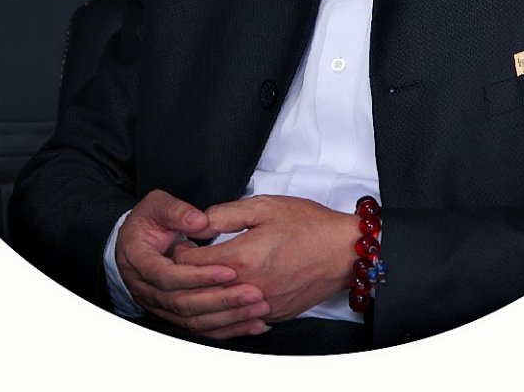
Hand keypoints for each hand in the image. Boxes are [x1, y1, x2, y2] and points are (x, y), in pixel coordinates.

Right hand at [115, 189, 270, 338]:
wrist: (136, 238)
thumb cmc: (149, 219)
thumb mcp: (157, 205)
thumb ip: (177, 211)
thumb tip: (199, 221)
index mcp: (138, 260)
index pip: (167, 276)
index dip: (198, 275)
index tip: (229, 270)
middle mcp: (145, 288)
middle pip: (183, 302)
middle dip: (220, 299)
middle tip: (252, 293)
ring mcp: (158, 304)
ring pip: (192, 320)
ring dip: (226, 316)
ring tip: (256, 307)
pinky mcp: (172, 313)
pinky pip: (198, 327)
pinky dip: (225, 328)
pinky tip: (249, 323)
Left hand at [176, 195, 359, 321]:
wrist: (344, 251)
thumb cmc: (308, 225)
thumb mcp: (265, 206)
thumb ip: (226, 214)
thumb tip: (198, 222)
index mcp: (242, 258)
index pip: (191, 264)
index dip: (180, 252)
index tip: (181, 243)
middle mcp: (248, 288)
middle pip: (200, 291)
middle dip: (186, 276)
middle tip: (184, 260)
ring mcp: (262, 305)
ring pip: (219, 309)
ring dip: (205, 294)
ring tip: (201, 278)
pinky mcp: (274, 314)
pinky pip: (241, 317)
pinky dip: (228, 308)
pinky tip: (225, 294)